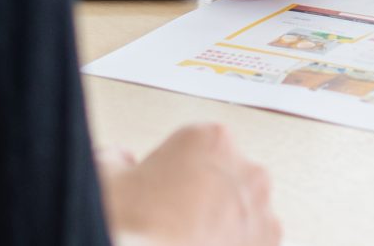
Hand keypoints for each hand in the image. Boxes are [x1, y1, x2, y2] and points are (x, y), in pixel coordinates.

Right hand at [100, 123, 278, 245]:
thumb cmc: (131, 222)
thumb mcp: (105, 172)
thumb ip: (121, 159)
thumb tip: (121, 160)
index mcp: (212, 139)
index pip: (204, 145)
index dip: (183, 168)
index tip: (170, 186)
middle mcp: (245, 169)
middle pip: (231, 176)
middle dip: (211, 194)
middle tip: (180, 217)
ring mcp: (260, 210)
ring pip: (247, 211)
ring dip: (228, 222)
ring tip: (193, 239)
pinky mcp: (268, 243)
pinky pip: (256, 241)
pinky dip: (237, 244)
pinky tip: (207, 245)